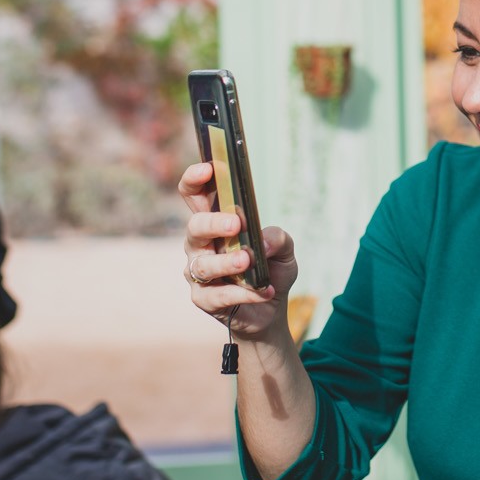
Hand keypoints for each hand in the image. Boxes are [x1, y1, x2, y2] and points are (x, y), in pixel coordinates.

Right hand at [178, 161, 298, 339]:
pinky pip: (217, 295)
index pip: (195, 194)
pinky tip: (263, 291)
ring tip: (247, 261)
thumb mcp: (284, 250)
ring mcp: (198, 271)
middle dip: (213, 222)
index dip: (195, 179)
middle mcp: (200, 244)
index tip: (208, 168)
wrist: (269, 311)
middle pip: (195, 226)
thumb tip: (263, 242)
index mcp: (215, 221)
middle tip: (236, 223)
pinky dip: (242, 293)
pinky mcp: (203, 298)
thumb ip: (279, 238)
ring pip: (203, 264)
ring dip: (226, 262)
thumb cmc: (270, 270)